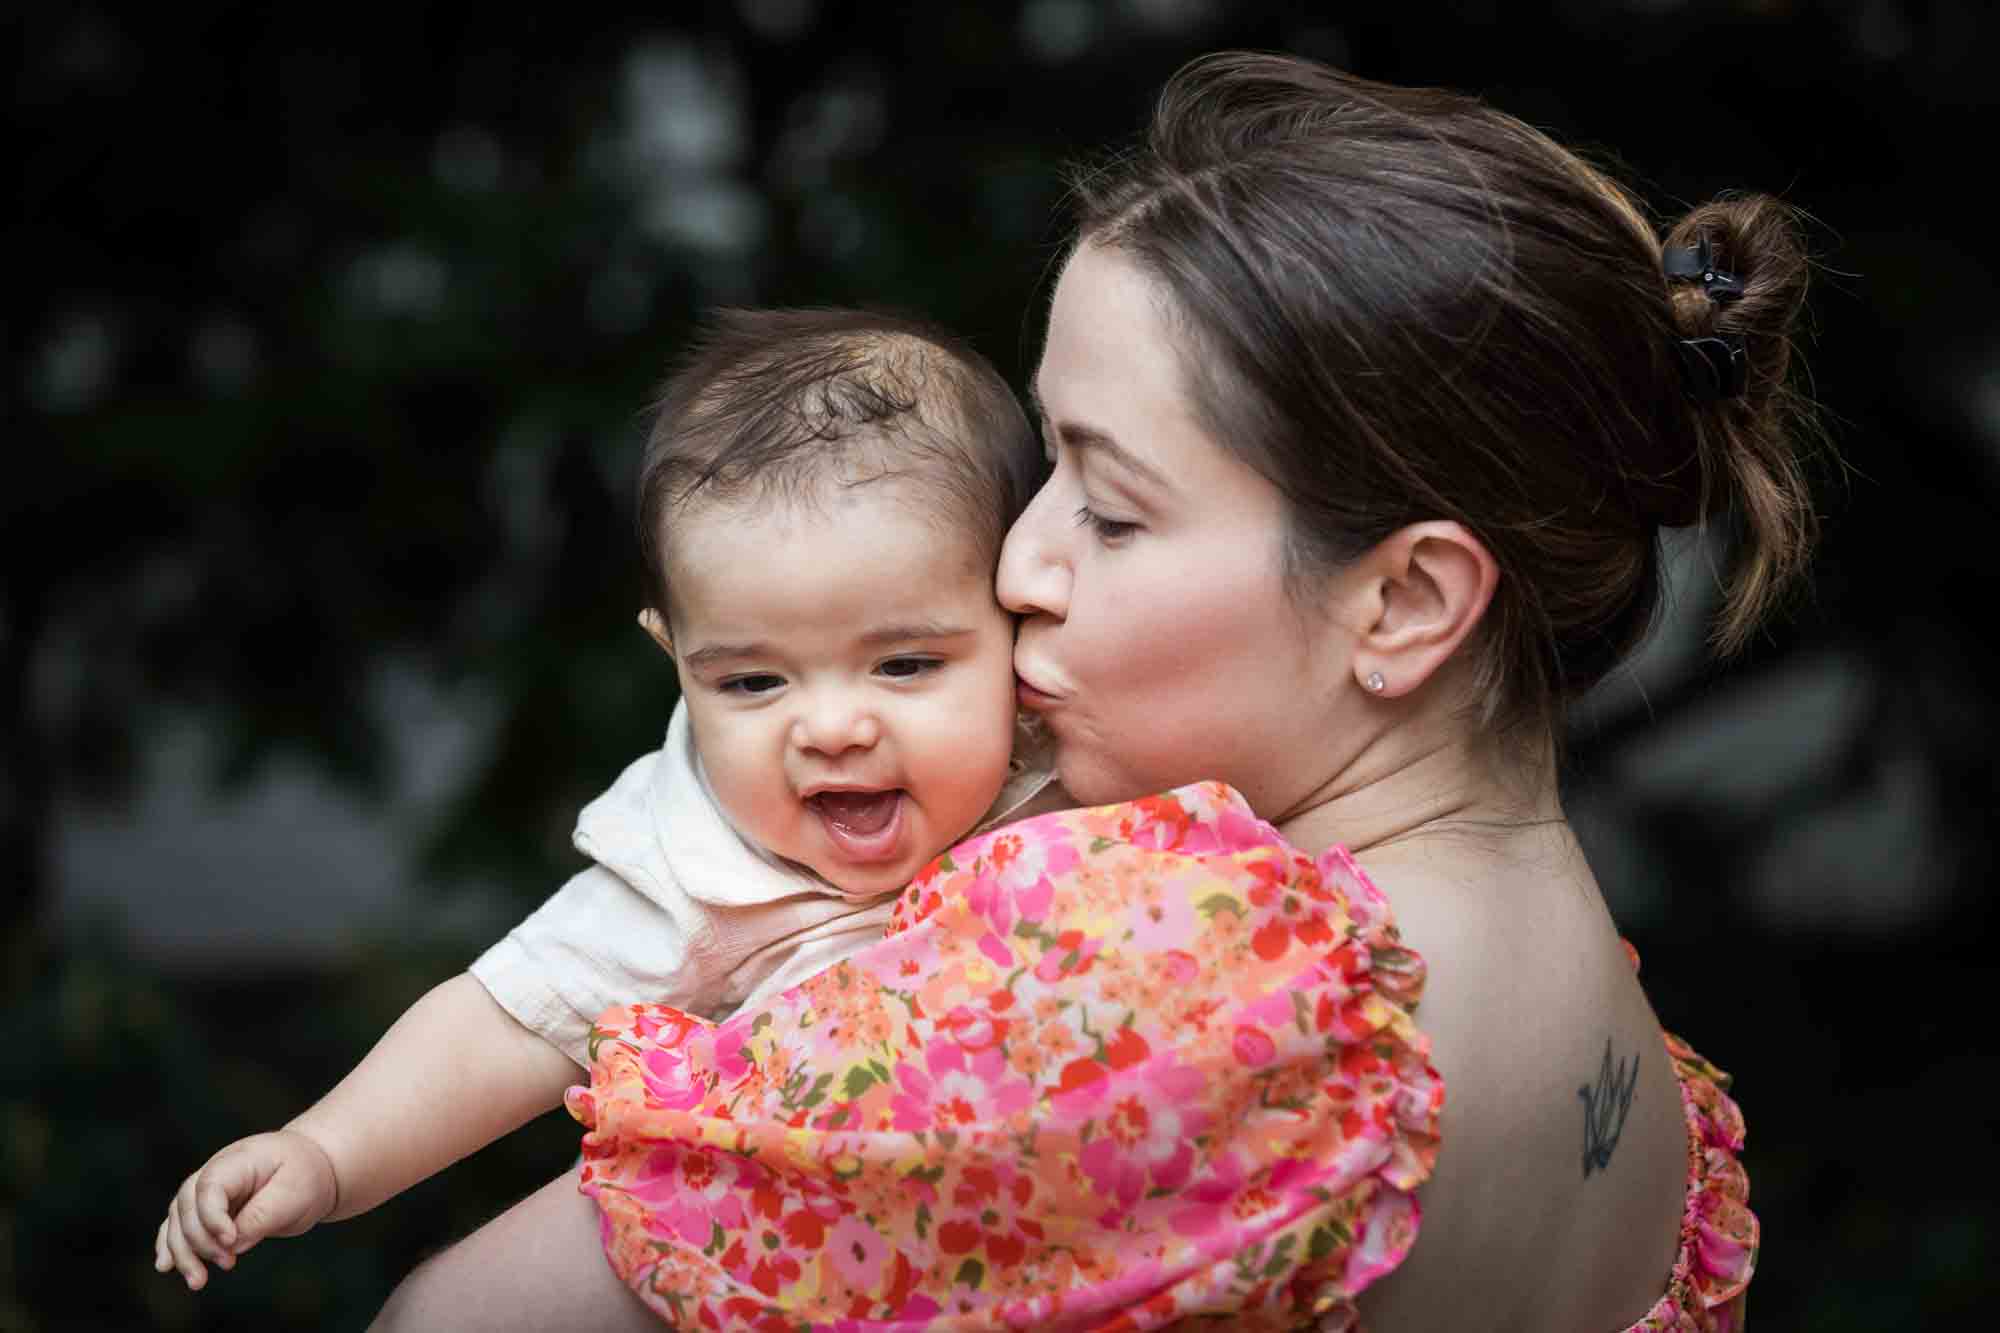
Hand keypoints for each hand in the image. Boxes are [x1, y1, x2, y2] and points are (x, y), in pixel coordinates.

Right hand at [153, 1129, 338, 1289]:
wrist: (313, 1168)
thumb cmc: (306, 1176)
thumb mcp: (294, 1193)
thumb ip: (262, 1216)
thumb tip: (232, 1244)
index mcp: (238, 1160)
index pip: (209, 1187)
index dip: (212, 1216)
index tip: (231, 1241)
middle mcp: (214, 1171)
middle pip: (187, 1207)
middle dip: (200, 1241)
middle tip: (228, 1263)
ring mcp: (207, 1189)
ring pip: (178, 1220)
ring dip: (182, 1252)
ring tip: (198, 1282)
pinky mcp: (207, 1208)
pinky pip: (179, 1226)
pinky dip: (172, 1245)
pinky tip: (166, 1266)